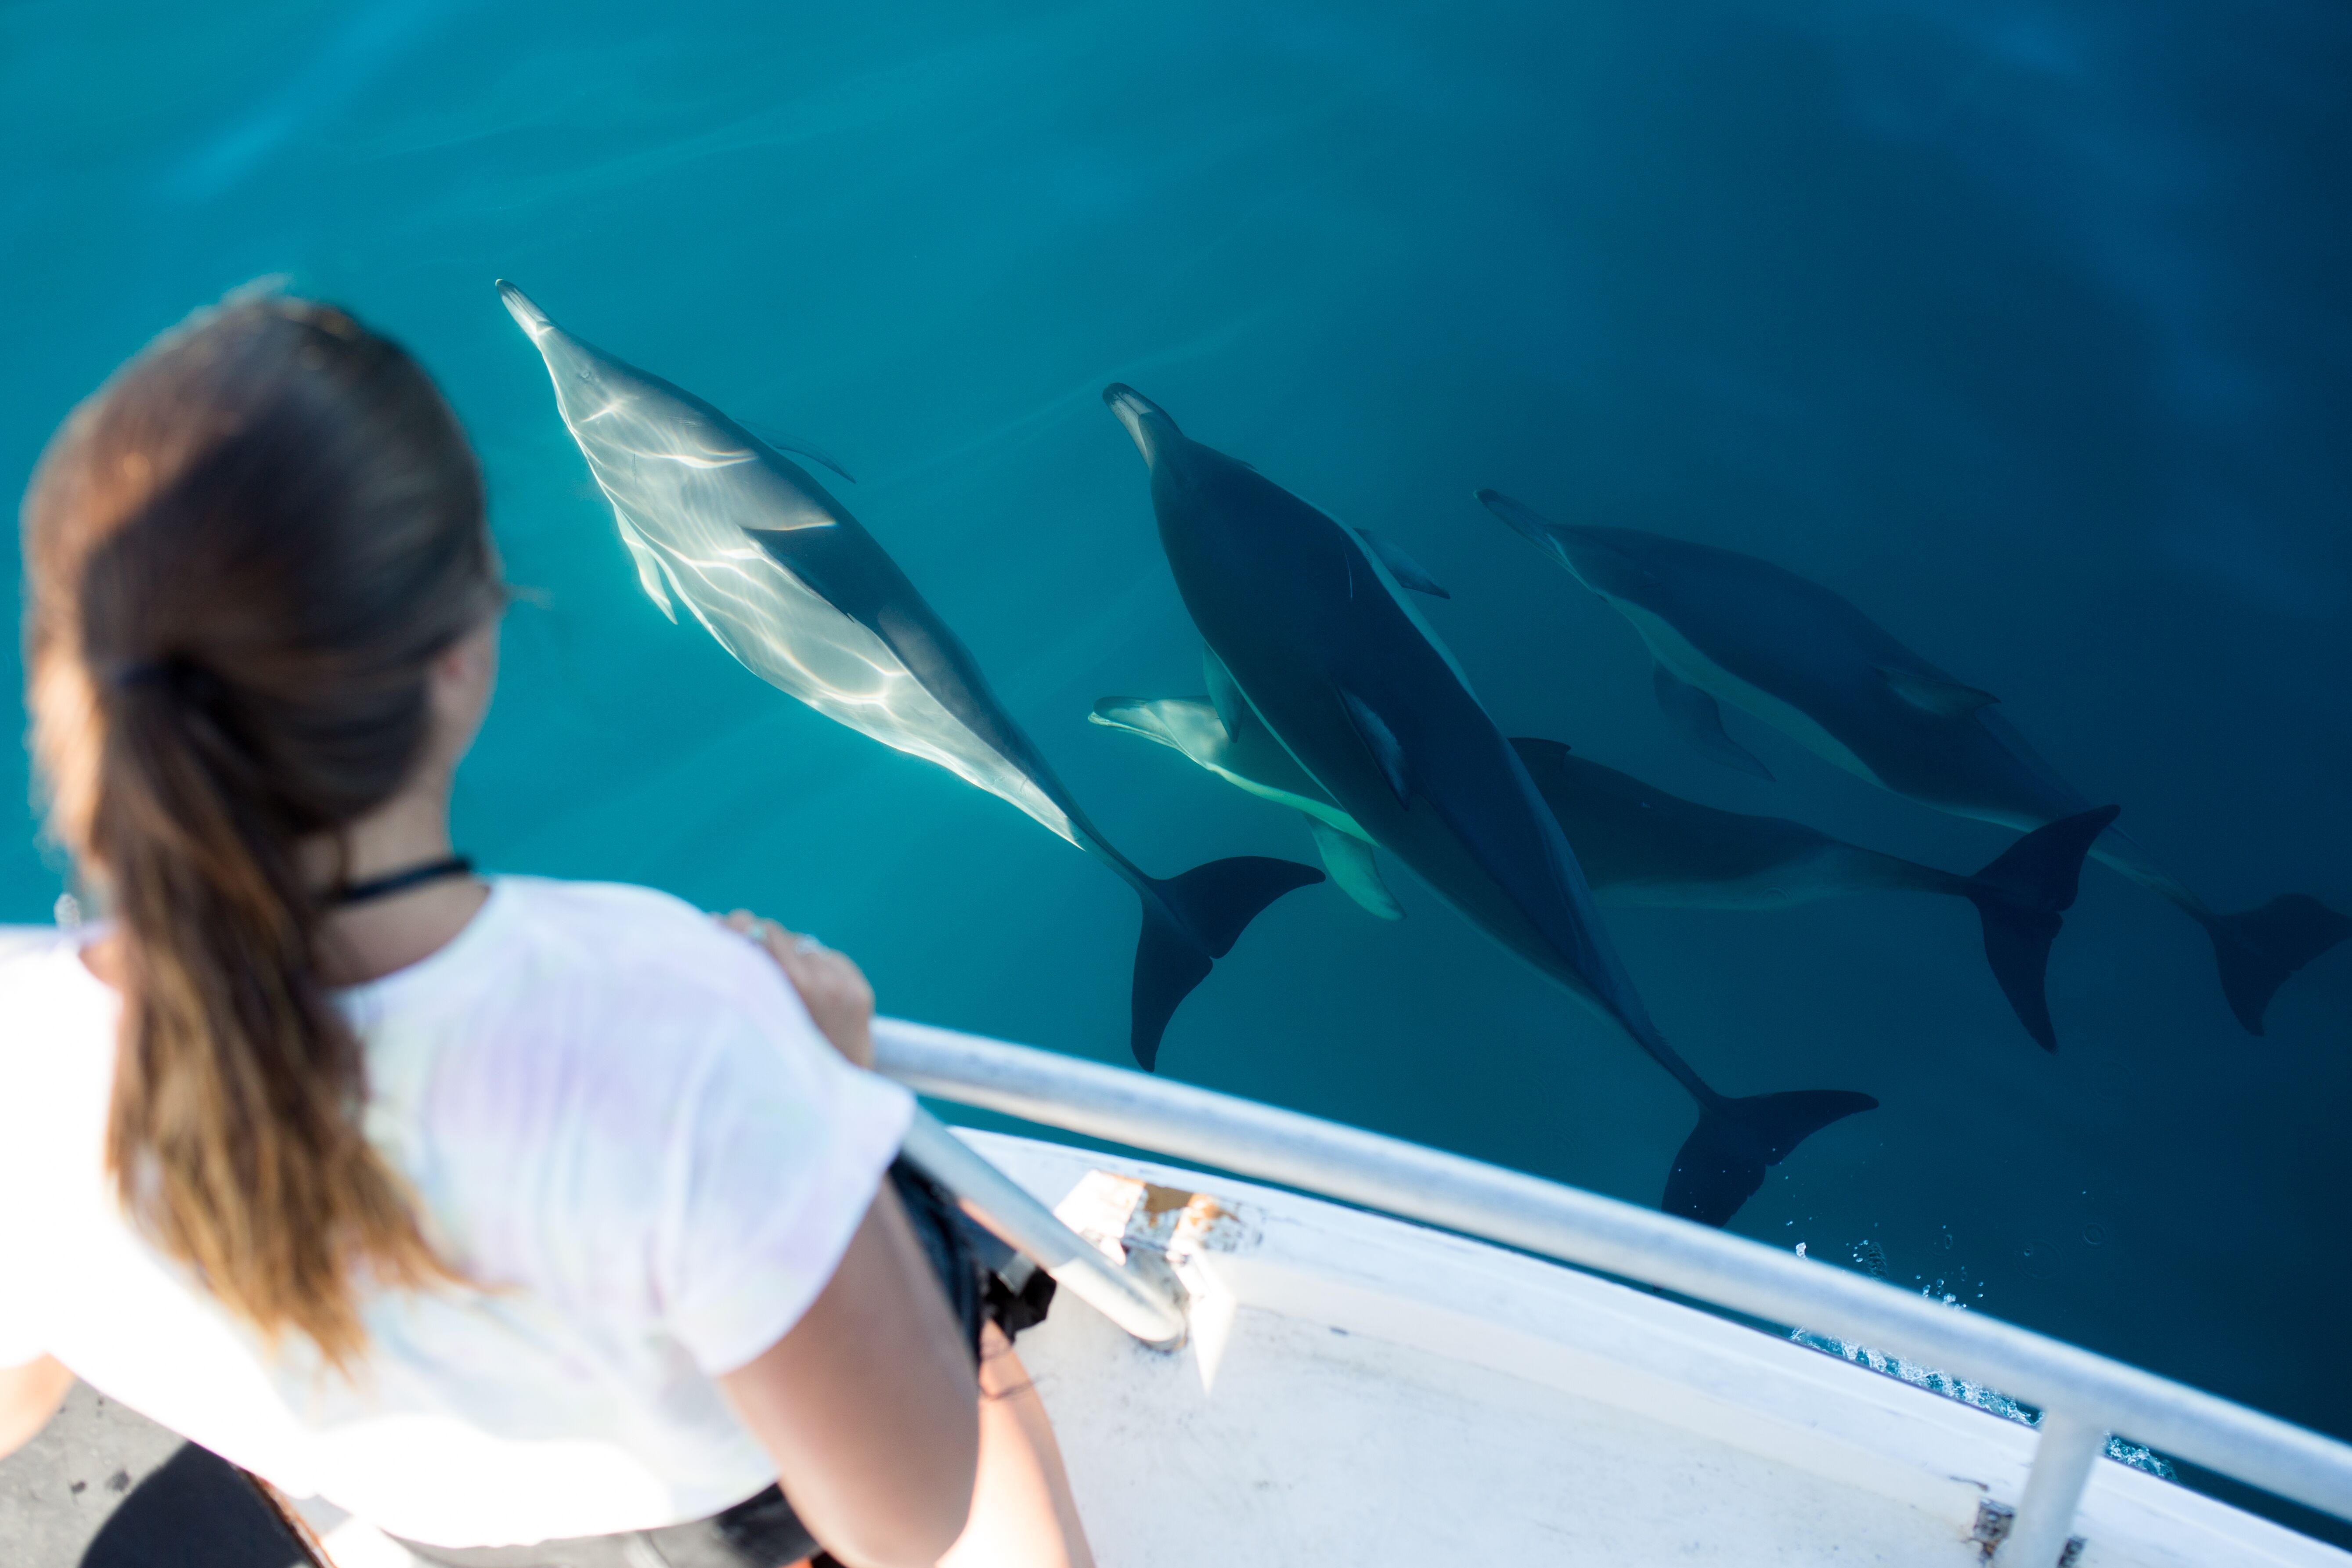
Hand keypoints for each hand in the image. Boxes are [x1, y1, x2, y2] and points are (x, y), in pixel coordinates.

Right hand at [721, 911, 875, 1069]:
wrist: (830, 1115)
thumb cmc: (770, 1078)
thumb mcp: (741, 1034)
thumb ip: (732, 986)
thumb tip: (713, 922)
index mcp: (780, 997)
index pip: (752, 937)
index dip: (732, 929)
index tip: (718, 927)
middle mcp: (814, 987)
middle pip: (775, 934)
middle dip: (757, 939)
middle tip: (742, 949)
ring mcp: (841, 989)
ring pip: (800, 944)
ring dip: (787, 956)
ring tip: (779, 987)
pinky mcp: (859, 992)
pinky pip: (826, 957)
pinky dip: (813, 967)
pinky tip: (806, 995)